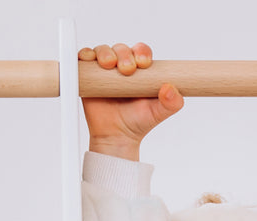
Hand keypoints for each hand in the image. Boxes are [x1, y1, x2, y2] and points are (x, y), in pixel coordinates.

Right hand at [78, 43, 183, 160]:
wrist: (116, 137)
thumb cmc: (137, 123)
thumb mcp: (158, 113)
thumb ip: (172, 103)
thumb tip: (170, 89)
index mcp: (140, 71)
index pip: (141, 51)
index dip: (141, 52)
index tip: (143, 63)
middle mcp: (121, 68)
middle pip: (121, 48)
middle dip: (124, 53)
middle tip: (127, 69)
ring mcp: (104, 71)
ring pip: (103, 50)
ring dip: (105, 53)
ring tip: (109, 65)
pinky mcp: (88, 76)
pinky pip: (84, 59)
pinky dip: (85, 55)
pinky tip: (89, 60)